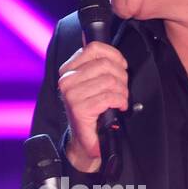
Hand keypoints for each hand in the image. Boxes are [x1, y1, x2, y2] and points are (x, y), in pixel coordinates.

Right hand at [57, 41, 128, 170]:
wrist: (88, 140)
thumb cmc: (94, 110)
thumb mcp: (95, 83)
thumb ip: (98, 65)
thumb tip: (109, 50)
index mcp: (68, 70)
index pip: (94, 48)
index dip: (114, 55)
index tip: (121, 67)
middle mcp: (66, 81)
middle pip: (105, 65)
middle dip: (121, 77)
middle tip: (122, 89)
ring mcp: (71, 95)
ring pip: (109, 80)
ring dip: (122, 91)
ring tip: (120, 99)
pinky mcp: (79, 109)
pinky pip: (109, 97)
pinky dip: (120, 102)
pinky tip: (119, 107)